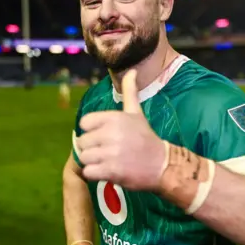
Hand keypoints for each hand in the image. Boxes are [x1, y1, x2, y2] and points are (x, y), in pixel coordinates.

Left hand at [76, 69, 167, 192]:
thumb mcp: (136, 113)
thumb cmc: (145, 138)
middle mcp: (112, 133)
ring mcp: (111, 152)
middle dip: (92, 148)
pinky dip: (94, 174)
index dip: (92, 131)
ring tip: (107, 162)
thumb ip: (130, 91)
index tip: (104, 136)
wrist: (162, 165)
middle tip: (107, 152)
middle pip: (82, 141)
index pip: (85, 123)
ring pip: (84, 157)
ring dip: (93, 162)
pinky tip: (106, 171)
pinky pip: (88, 171)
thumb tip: (132, 70)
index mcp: (114, 117)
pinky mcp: (111, 170)